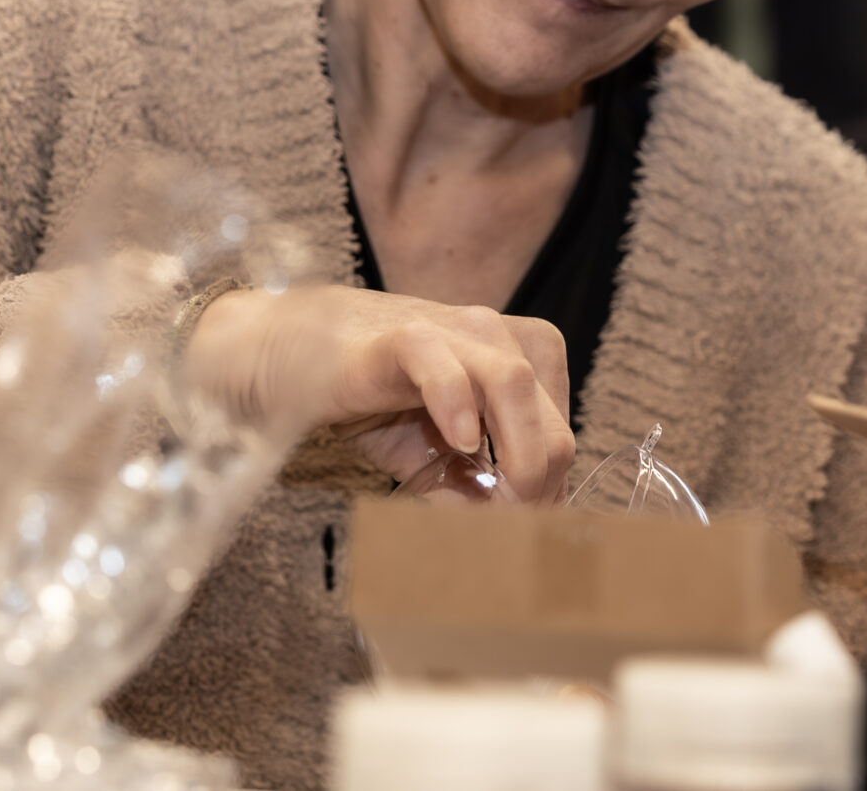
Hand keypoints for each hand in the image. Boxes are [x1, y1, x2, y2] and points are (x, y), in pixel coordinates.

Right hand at [186, 285, 577, 501]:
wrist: (304, 357)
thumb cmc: (380, 402)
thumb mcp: (438, 456)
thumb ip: (476, 487)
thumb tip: (514, 535)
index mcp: (523, 358)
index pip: (562, 434)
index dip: (549, 491)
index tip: (523, 530)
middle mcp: (499, 337)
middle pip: (552, 421)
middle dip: (537, 488)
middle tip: (509, 532)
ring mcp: (455, 331)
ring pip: (515, 383)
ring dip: (516, 455)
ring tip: (497, 499)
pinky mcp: (406, 338)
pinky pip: (443, 365)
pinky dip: (459, 406)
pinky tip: (461, 444)